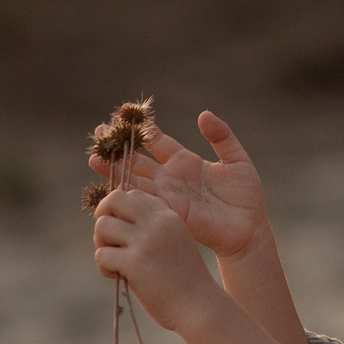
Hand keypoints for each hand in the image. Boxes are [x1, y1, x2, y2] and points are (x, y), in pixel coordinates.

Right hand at [89, 110, 269, 260]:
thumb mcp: (237, 160)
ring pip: (134, 181)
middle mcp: (170, 178)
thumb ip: (222, 136)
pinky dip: (126, 197)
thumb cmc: (246, 196)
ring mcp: (167, 197)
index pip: (156, 141)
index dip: (141, 130)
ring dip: (114, 171)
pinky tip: (109, 188)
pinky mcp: (168, 214)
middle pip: (137, 159)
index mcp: (184, 161)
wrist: (249, 228)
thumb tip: (203, 115)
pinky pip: (143, 204)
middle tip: (98, 133)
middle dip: (118, 147)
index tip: (124, 118)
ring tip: (93, 158)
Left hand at [93, 189, 223, 333]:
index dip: (120, 211)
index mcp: (168, 215)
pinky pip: (101, 254)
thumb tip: (111, 220)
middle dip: (102, 217)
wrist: (199, 307)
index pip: (133, 194)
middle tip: (108, 241)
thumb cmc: (183, 280)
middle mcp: (157, 222)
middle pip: (113, 199)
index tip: (123, 233)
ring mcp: (146, 240)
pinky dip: (104, 267)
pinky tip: (117, 277)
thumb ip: (151, 228)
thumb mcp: (173, 243)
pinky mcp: (135, 262)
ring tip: (114, 262)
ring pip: (102, 225)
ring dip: (101, 245)